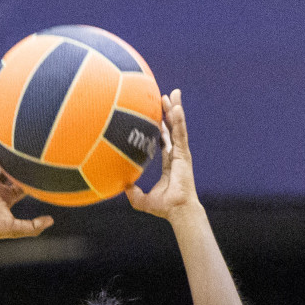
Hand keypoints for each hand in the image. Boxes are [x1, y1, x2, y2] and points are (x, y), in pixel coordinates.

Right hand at [0, 131, 53, 246]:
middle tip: (23, 142)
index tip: (38, 162)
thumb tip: (52, 221)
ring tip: (2, 131)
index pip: (19, 181)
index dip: (27, 172)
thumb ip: (34, 225)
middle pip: (5, 166)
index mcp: (5, 196)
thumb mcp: (16, 228)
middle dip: (12, 156)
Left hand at [126, 89, 199, 222]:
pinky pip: (180, 133)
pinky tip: (176, 107)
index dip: (161, 127)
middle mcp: (176, 155)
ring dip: (175, 110)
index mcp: (169, 163)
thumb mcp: (141, 200)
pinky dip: (179, 120)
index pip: (164, 140)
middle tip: (165, 96)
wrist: (178, 210)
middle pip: (172, 129)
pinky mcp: (184, 154)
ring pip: (178, 127)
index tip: (156, 115)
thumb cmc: (164, 208)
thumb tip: (120, 186)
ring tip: (174, 94)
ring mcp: (181, 154)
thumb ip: (132, 192)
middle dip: (169, 112)